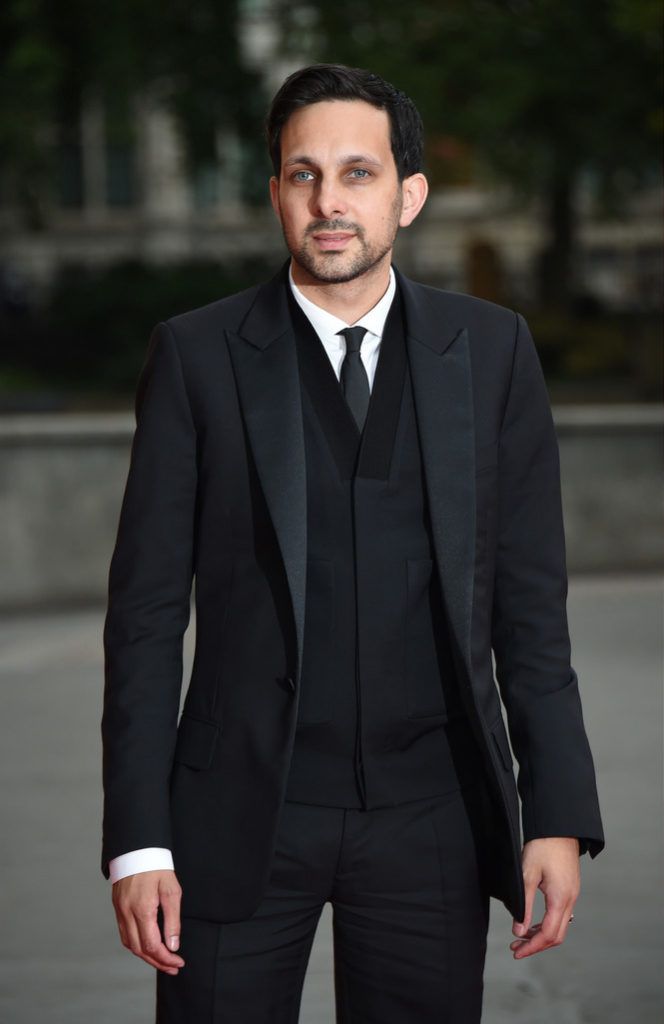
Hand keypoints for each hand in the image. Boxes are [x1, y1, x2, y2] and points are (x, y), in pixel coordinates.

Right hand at [112, 869, 184, 974]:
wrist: (137, 848)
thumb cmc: (157, 866)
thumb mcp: (171, 890)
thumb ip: (173, 920)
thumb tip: (173, 945)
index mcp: (142, 909)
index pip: (152, 945)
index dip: (166, 958)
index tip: (179, 962)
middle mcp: (127, 913)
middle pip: (139, 949)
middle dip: (157, 962)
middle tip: (173, 967)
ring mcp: (120, 911)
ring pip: (130, 944)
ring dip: (146, 956)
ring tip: (163, 961)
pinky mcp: (117, 908)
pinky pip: (125, 934)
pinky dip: (136, 945)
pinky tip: (147, 947)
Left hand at [510, 837, 579, 958]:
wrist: (559, 827)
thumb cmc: (542, 846)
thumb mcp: (527, 875)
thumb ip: (523, 905)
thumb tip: (519, 931)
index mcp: (560, 898)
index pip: (548, 934)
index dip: (532, 947)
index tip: (516, 952)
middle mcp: (570, 900)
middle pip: (557, 935)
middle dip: (536, 945)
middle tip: (516, 948)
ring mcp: (572, 895)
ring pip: (560, 926)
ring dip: (541, 935)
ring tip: (521, 937)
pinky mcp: (570, 889)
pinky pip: (561, 915)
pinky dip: (547, 923)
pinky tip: (533, 922)